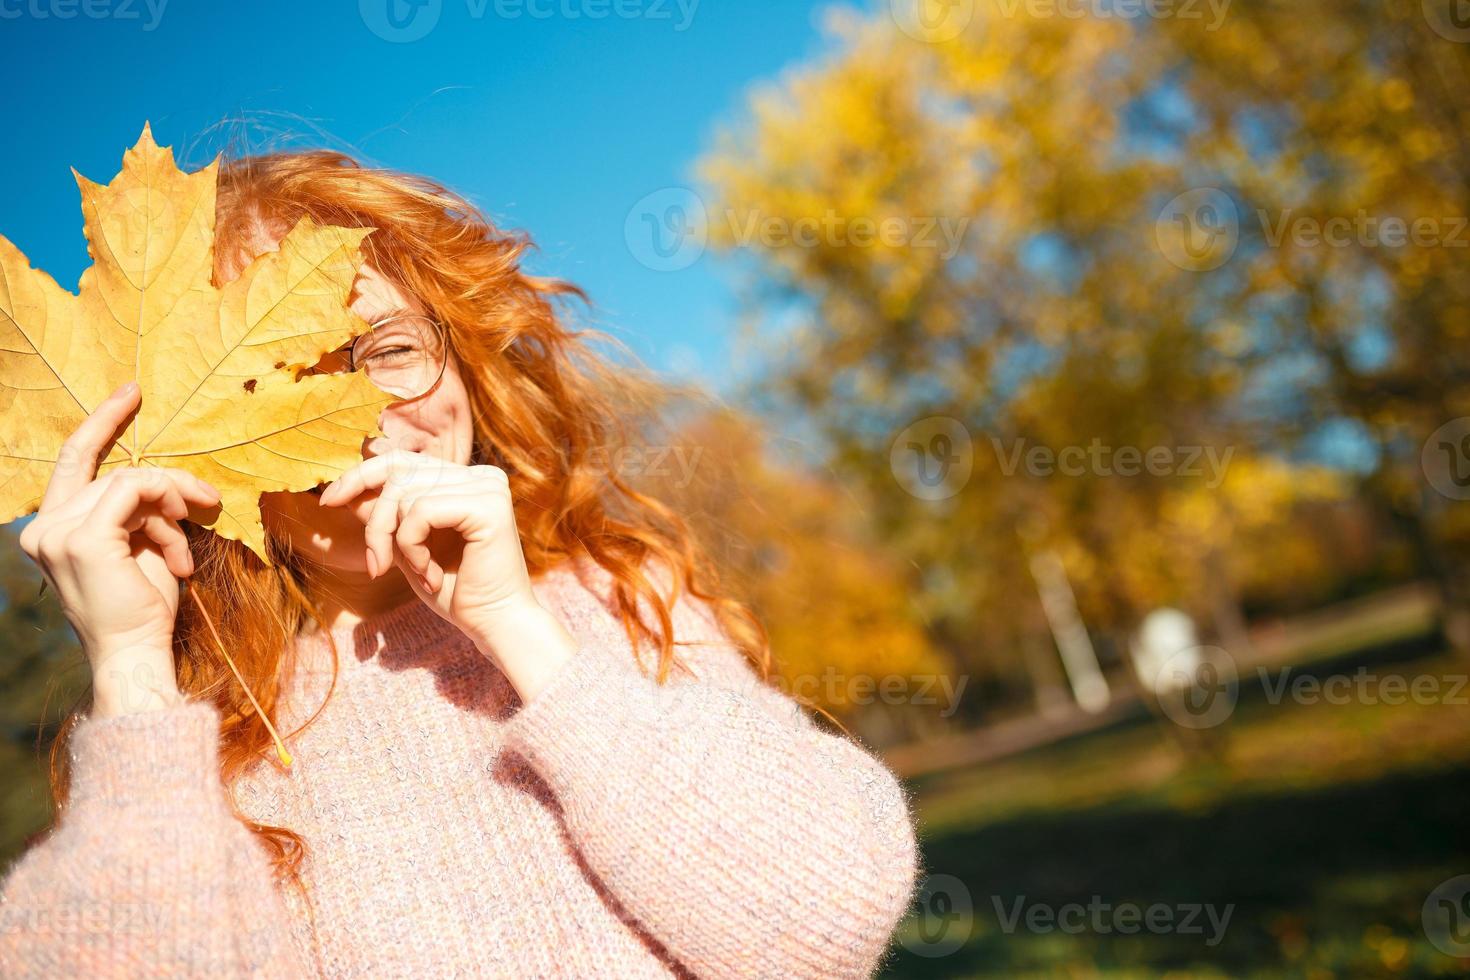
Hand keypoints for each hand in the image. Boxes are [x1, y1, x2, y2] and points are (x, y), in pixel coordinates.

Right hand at [17, 383, 221, 717]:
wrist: (136, 653)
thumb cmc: (143, 607)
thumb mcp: (140, 546)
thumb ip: (139, 511)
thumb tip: (162, 483)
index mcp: (52, 527)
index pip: (72, 461)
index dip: (101, 422)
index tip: (131, 393)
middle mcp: (43, 528)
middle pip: (115, 472)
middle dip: (167, 487)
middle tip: (205, 504)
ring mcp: (57, 533)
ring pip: (130, 479)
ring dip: (170, 505)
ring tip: (185, 543)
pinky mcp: (84, 539)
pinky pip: (133, 490)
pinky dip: (164, 504)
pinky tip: (178, 536)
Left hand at [318, 448, 575, 690]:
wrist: (495, 624)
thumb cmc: (455, 590)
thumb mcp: (407, 548)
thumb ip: (385, 516)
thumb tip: (347, 488)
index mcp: (466, 480)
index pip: (402, 460)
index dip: (361, 475)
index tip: (329, 501)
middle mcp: (481, 475)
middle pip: (398, 475)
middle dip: (376, 522)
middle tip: (377, 564)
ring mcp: (487, 487)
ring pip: (405, 494)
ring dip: (395, 541)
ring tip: (417, 573)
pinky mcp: (488, 505)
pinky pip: (421, 511)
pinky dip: (412, 546)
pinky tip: (428, 573)